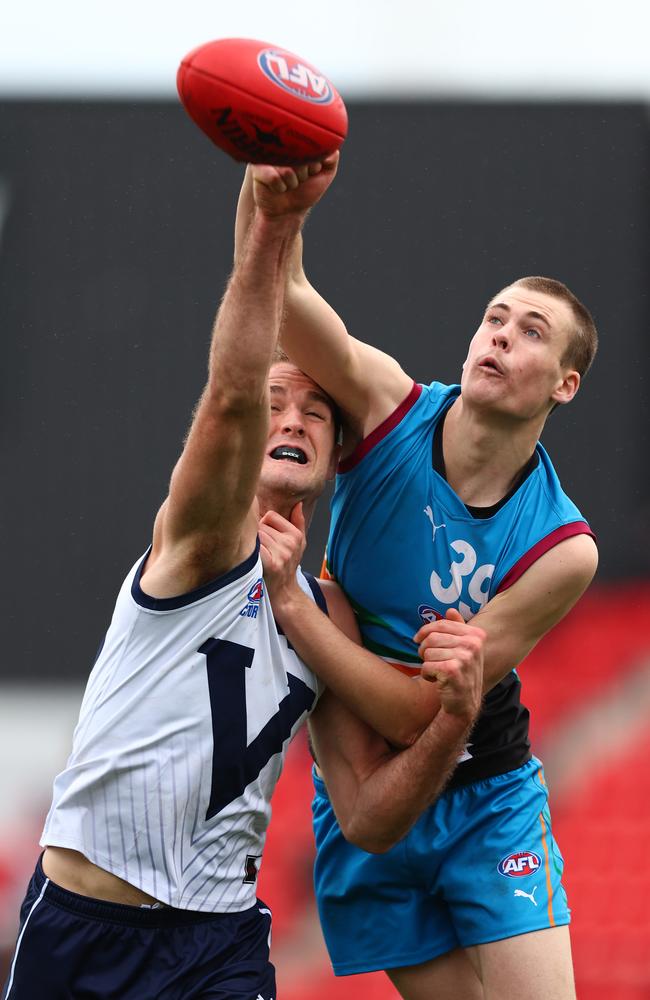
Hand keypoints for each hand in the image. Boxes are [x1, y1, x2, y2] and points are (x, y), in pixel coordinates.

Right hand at [250, 152, 338, 217]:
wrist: (289, 211)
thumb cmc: (306, 190)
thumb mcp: (325, 173)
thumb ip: (331, 157)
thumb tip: (328, 144)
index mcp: (297, 142)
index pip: (312, 148)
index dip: (315, 166)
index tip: (312, 172)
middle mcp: (282, 145)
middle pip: (300, 158)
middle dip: (305, 174)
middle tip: (299, 179)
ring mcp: (268, 155)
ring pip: (288, 170)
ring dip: (292, 183)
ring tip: (288, 184)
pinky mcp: (257, 168)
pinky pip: (275, 177)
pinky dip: (280, 188)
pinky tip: (277, 188)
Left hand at [259, 503, 306, 614]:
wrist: (283, 593)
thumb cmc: (287, 567)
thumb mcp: (298, 545)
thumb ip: (298, 522)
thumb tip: (298, 503)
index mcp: (296, 535)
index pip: (270, 516)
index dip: (263, 525)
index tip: (265, 538)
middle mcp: (290, 543)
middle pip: (260, 525)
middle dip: (256, 535)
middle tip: (258, 549)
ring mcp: (281, 553)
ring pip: (255, 535)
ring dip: (251, 543)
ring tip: (255, 555)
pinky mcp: (271, 563)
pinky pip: (254, 546)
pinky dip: (249, 551)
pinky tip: (251, 558)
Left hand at [413, 609, 484, 723]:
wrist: (465, 704)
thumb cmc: (460, 674)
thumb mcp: (463, 650)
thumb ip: (458, 629)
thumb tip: (450, 610)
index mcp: (476, 635)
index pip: (442, 624)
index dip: (425, 631)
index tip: (418, 639)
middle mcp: (473, 644)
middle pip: (432, 638)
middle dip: (425, 650)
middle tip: (431, 661)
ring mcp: (465, 657)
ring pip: (427, 652)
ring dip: (427, 664)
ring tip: (437, 672)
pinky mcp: (453, 670)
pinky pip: (426, 666)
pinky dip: (426, 674)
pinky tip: (436, 680)